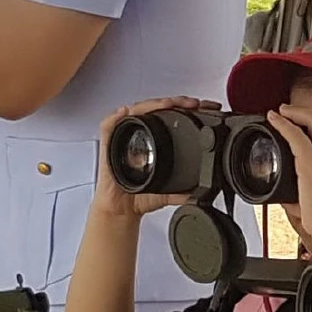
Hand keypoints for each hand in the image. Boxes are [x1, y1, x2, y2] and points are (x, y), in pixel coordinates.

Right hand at [93, 97, 219, 218]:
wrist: (122, 210)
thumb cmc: (140, 196)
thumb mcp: (170, 190)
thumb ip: (186, 190)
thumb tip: (203, 193)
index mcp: (154, 138)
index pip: (169, 114)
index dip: (185, 107)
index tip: (203, 106)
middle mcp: (138, 134)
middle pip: (154, 108)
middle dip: (175, 101)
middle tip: (193, 103)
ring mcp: (123, 137)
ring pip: (135, 111)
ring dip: (151, 104)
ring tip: (168, 103)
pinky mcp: (108, 145)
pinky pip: (108, 126)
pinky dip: (115, 117)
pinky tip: (125, 111)